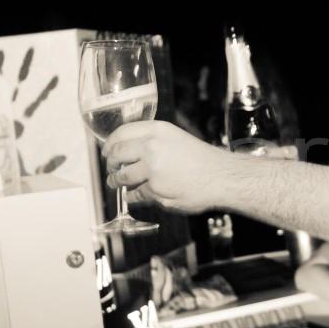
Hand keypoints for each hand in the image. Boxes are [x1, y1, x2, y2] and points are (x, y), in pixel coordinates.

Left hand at [104, 120, 229, 213]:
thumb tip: (129, 149)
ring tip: (117, 183)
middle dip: (111, 164)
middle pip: (117, 154)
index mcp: (158, 131)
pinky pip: (135, 194)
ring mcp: (152, 170)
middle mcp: (152, 147)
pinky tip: (137, 195)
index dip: (110, 143)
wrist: (222, 178)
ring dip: (117, 182)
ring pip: (123, 177)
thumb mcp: (177, 139)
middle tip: (111, 169)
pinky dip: (134, 196)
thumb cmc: (204, 160)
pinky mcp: (155, 191)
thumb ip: (153, 140)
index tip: (107, 151)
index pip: (121, 133)